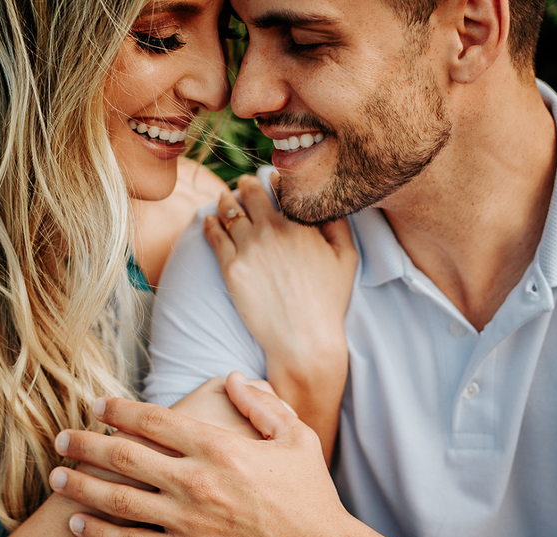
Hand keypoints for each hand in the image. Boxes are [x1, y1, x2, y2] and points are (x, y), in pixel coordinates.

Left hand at [48, 373, 354, 536]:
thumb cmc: (312, 496)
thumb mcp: (297, 437)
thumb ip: (263, 404)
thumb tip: (233, 377)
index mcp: (220, 448)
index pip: (155, 420)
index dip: (119, 410)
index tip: (96, 405)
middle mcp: (196, 482)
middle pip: (125, 456)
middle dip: (86, 445)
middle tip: (60, 439)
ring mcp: (188, 522)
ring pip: (119, 500)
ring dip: (82, 486)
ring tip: (55, 478)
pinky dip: (98, 533)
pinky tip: (76, 524)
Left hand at [203, 174, 356, 383]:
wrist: (303, 339)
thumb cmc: (329, 301)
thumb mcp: (346, 258)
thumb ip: (338, 224)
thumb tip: (327, 202)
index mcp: (300, 223)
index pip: (281, 186)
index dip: (274, 178)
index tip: (270, 178)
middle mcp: (272, 230)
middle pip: (250, 192)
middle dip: (246, 184)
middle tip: (244, 184)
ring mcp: (249, 248)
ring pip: (229, 211)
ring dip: (226, 200)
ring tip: (224, 199)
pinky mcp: (231, 268)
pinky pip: (215, 235)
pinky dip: (211, 223)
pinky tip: (209, 219)